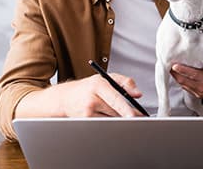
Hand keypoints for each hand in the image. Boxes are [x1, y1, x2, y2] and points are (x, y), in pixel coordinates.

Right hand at [15, 73, 144, 117]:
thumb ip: (125, 82)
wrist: (65, 98)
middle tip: (137, 117)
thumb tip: (138, 94)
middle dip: (128, 115)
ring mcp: (87, 112)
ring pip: (111, 120)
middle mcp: (92, 98)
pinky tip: (107, 117)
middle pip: (115, 112)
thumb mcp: (106, 78)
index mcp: (98, 84)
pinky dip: (110, 123)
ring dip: (119, 119)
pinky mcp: (85, 122)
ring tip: (119, 114)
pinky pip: (104, 124)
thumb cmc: (88, 87)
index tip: (135, 115)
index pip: (115, 98)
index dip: (126, 108)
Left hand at [170, 64, 202, 99]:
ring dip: (176, 76)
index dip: (183, 70)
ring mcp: (200, 92)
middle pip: (184, 80)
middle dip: (174, 73)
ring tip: (169, 66)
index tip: (174, 65)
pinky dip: (180, 80)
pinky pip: (185, 86)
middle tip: (167, 64)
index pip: (194, 74)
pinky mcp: (197, 94)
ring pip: (183, 84)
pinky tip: (177, 72)